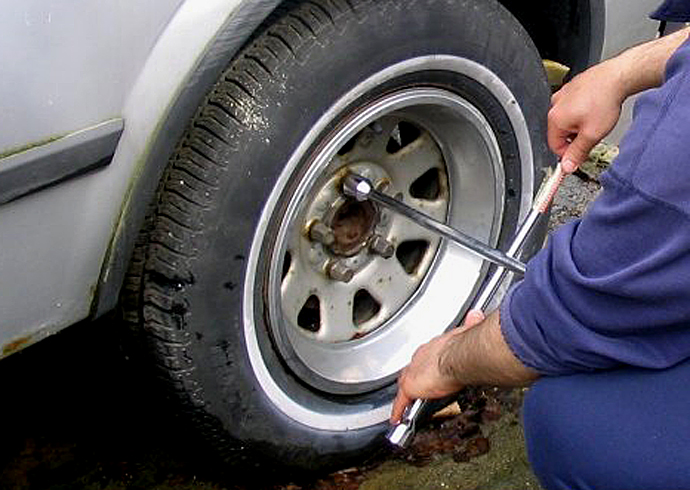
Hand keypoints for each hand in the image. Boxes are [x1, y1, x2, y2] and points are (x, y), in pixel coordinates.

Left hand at [390, 310, 484, 423]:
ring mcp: (414, 372)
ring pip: (405, 384)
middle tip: (416, 389)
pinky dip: (398, 409)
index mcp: (435, 346)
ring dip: (405, 394)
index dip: (426, 363)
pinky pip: (401, 401)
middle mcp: (421, 357)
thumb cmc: (467, 347)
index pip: (426, 356)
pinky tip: (397, 417)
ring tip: (406, 405)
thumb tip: (477, 316)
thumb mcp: (468, 333)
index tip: (428, 369)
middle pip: (412, 369)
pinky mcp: (411, 387)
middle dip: (414, 378)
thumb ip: (471, 326)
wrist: (459, 356)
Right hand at [547, 58, 626, 172]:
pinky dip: (583, 111)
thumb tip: (567, 167)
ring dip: (580, 124)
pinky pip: (572, 107)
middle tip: (593, 133)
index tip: (582, 154)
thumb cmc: (604, 101)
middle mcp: (555, 106)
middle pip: (561, 133)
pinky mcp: (571, 88)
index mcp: (555, 119)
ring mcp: (562, 95)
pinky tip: (595, 108)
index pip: (555, 147)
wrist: (617, 77)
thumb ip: (577, 153)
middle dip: (576, 137)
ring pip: (567, 120)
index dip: (570, 153)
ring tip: (596, 118)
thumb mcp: (592, 135)